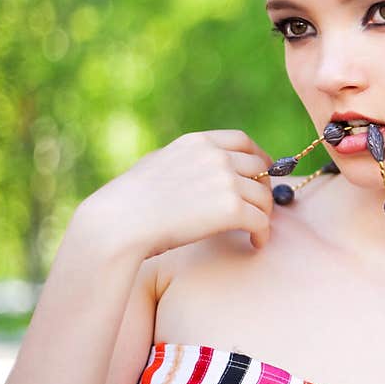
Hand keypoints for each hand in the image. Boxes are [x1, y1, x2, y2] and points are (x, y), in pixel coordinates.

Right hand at [80, 129, 275, 258]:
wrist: (120, 223)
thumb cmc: (130, 201)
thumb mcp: (157, 164)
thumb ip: (185, 160)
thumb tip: (200, 165)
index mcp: (198, 143)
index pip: (242, 140)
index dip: (259, 156)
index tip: (263, 171)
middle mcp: (216, 157)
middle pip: (259, 168)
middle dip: (264, 187)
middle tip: (261, 206)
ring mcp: (226, 181)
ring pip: (264, 197)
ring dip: (264, 214)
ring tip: (257, 229)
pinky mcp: (231, 209)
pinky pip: (261, 221)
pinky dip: (263, 234)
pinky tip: (256, 243)